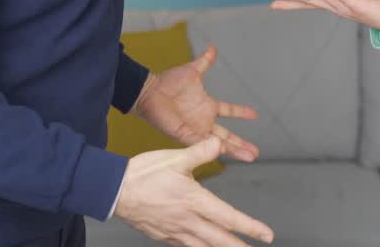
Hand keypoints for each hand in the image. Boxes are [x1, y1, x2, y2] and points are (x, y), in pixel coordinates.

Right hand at [115, 136, 274, 245]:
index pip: (228, 217)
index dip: (249, 227)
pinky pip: (184, 246)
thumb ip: (200, 151)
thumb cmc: (142, 174)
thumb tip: (219, 143)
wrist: (113, 190)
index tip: (265, 235)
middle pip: (219, 240)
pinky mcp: (161, 234)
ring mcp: (173, 230)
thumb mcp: (175, 157)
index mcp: (193, 200)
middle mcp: (186, 220)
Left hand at [133, 45, 259, 161]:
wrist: (150, 91)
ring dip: (234, 150)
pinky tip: (225, 151)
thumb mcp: (192, 70)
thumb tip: (213, 48)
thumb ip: (205, 62)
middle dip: (241, 144)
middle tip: (255, 152)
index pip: (229, 111)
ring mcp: (195, 129)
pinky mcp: (185, 135)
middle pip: (227, 135)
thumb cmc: (169, 82)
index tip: (255, 114)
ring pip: (218, 144)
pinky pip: (201, 144)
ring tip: (248, 157)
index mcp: (207, 105)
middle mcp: (203, 120)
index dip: (241, 112)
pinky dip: (214, 147)